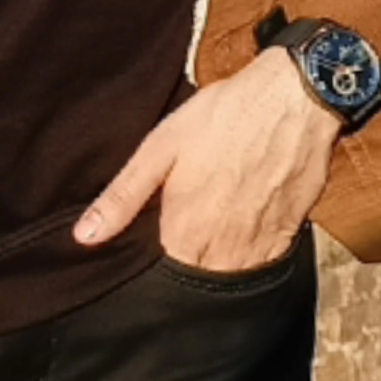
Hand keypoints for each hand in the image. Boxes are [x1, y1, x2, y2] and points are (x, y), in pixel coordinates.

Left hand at [72, 47, 339, 271]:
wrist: (295, 97)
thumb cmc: (224, 116)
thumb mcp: (161, 147)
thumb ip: (123, 197)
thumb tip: (84, 237)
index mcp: (186, 231)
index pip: (162, 280)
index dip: (153, 271)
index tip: (150, 252)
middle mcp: (224, 248)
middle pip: (198, 283)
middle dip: (186, 272)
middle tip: (182, 239)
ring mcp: (260, 246)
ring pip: (231, 279)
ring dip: (217, 267)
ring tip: (208, 238)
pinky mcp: (288, 235)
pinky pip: (263, 265)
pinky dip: (250, 257)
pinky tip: (241, 231)